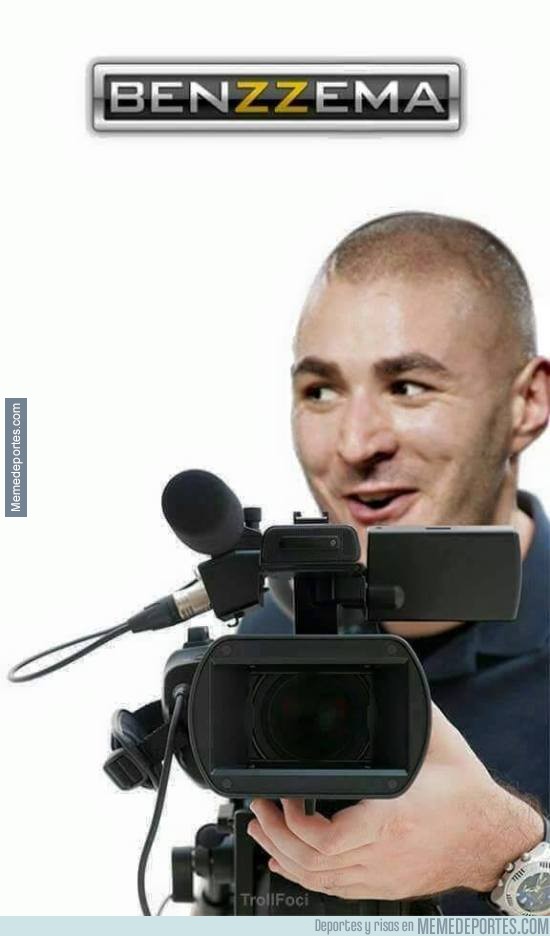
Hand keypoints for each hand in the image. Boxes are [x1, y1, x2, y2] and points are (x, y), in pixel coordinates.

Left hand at [247, 704, 543, 900]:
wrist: (492, 835)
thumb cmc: (466, 793)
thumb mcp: (436, 741)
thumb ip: (407, 711)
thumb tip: (391, 680)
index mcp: (390, 820)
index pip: (328, 840)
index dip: (295, 825)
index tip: (285, 798)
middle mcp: (383, 855)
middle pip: (314, 864)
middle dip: (276, 836)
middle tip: (259, 811)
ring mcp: (382, 875)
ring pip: (320, 882)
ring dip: (285, 856)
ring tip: (263, 830)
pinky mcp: (384, 884)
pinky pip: (336, 890)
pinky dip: (306, 877)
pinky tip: (288, 862)